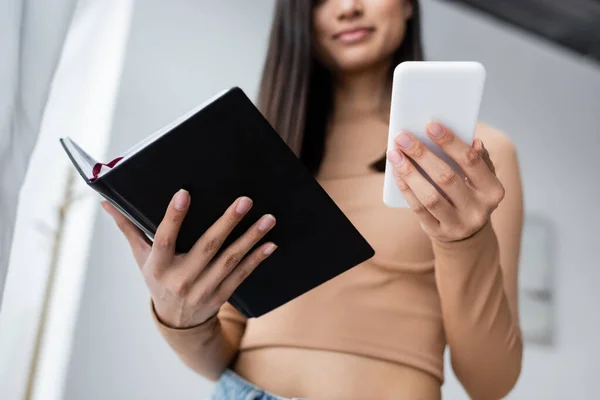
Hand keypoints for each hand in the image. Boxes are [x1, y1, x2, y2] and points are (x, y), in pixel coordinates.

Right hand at [101, 190, 276, 327]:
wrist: (176, 322)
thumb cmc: (158, 279)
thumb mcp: (141, 257)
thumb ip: (129, 228)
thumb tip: (106, 202)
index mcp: (158, 266)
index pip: (164, 239)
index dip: (173, 216)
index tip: (185, 193)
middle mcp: (181, 279)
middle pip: (207, 247)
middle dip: (227, 222)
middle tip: (244, 200)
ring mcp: (203, 289)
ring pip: (229, 260)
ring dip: (250, 238)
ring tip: (267, 219)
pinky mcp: (221, 295)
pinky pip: (241, 275)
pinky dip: (257, 259)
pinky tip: (270, 244)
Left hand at [387, 121, 504, 242]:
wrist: (467, 234)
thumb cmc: (471, 194)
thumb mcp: (481, 179)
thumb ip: (477, 159)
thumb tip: (473, 140)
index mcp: (493, 190)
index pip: (471, 160)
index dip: (450, 141)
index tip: (430, 124)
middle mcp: (478, 209)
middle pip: (447, 177)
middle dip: (422, 154)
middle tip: (403, 137)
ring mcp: (458, 224)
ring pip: (430, 196)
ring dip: (409, 172)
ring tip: (394, 153)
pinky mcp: (438, 232)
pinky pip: (418, 209)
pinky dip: (406, 188)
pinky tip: (397, 172)